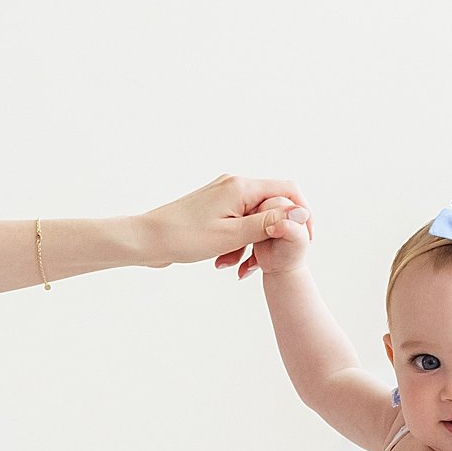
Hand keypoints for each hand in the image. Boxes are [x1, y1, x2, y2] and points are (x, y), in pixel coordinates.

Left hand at [133, 174, 310, 274]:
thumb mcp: (232, 235)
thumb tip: (299, 213)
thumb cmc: (184, 237)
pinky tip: (223, 261)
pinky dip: (236, 242)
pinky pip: (236, 223)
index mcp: (241, 186)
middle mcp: (233, 185)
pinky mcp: (212, 208)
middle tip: (266, 259)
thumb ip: (268, 223)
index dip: (301, 213)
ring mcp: (222, 195)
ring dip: (250, 243)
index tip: (305, 238)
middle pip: (270, 205)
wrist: (146, 240)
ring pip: (253, 218)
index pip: (287, 190)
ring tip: (236, 266)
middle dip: (270, 234)